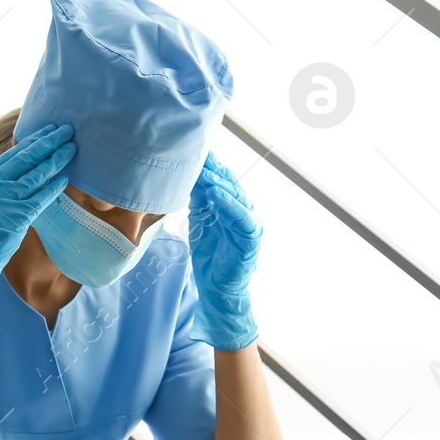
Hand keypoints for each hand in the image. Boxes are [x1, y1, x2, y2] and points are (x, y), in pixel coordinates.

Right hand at [0, 124, 75, 346]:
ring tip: (71, 148)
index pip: (11, 155)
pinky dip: (53, 188)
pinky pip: (39, 200)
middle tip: (66, 130)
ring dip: (55, 161)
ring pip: (36, 176)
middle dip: (48, 143)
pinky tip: (65, 178)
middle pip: (26, 159)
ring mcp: (4, 201)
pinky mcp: (15, 219)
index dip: (32, 140)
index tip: (47, 130)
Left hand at [187, 153, 261, 349]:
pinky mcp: (251, 238)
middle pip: (229, 184)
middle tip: (197, 154)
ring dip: (219, 183)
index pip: (220, 180)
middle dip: (214, 169)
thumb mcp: (199, 222)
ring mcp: (248, 223)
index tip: (193, 151)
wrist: (216, 288)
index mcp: (230, 206)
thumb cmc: (210, 256)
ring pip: (236, 197)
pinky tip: (216, 194)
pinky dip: (229, 204)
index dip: (209, 166)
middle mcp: (242, 211)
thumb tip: (188, 175)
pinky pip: (242, 217)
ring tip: (204, 172)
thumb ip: (198, 200)